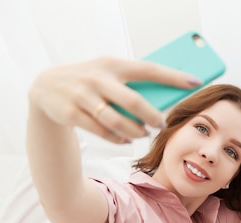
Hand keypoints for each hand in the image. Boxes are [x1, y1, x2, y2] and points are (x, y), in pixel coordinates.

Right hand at [28, 57, 200, 142]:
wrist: (45, 88)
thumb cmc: (89, 82)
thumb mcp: (107, 74)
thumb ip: (131, 84)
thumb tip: (164, 99)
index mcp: (112, 64)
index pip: (149, 69)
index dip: (173, 76)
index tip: (196, 82)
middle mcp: (97, 78)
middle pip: (133, 101)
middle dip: (151, 116)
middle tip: (160, 123)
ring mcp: (82, 96)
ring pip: (116, 121)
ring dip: (134, 131)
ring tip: (142, 134)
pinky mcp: (70, 113)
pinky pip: (101, 132)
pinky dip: (117, 138)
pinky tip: (125, 140)